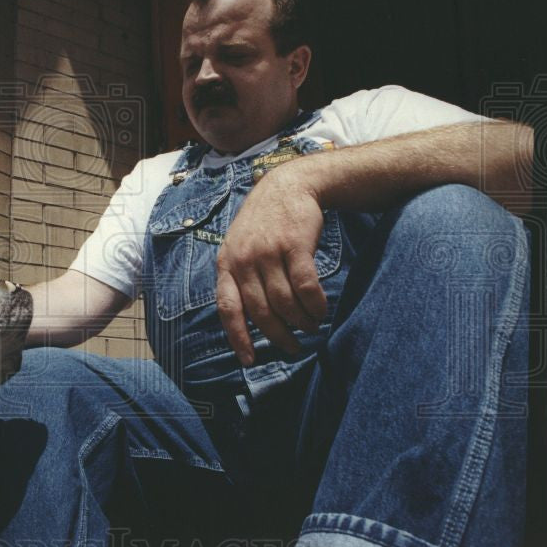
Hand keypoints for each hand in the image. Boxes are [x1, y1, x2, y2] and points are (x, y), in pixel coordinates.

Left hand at [215, 164, 327, 365]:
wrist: (289, 185)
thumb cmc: (265, 224)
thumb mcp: (240, 246)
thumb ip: (240, 278)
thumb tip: (246, 322)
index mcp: (227, 263)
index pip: (228, 309)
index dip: (238, 338)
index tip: (249, 361)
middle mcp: (244, 259)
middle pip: (261, 312)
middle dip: (279, 336)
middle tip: (293, 348)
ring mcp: (269, 251)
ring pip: (285, 303)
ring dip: (301, 322)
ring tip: (311, 327)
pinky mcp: (295, 245)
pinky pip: (306, 287)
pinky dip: (315, 305)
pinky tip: (320, 310)